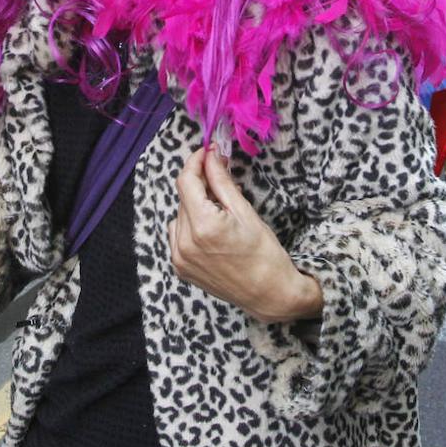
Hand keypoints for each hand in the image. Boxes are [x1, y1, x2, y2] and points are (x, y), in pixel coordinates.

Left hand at [169, 146, 322, 323]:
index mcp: (203, 226)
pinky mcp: (180, 268)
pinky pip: (177, 235)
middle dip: (200, 184)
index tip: (207, 152)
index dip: (195, 162)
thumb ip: (222, 182)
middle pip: (183, 198)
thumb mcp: (245, 212)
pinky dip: (190, 226)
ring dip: (194, 206)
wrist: (268, 294)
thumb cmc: (264, 253)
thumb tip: (211, 156)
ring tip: (220, 212)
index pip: (186, 181)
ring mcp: (179, 258)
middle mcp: (185, 242)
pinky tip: (210, 230)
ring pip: (179, 215)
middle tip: (221, 178)